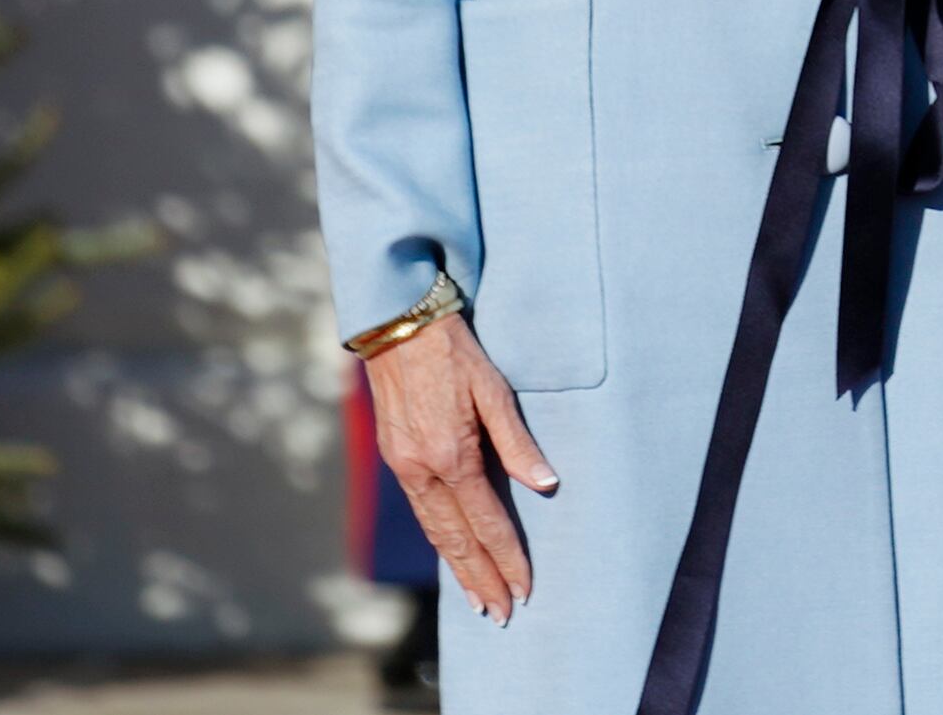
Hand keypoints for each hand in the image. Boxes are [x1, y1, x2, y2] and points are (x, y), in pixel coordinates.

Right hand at [363, 314, 557, 622]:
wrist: (400, 329)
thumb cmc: (457, 354)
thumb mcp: (495, 391)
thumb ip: (518, 442)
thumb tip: (547, 485)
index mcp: (451, 455)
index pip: (486, 523)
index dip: (507, 558)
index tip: (525, 587)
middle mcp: (422, 470)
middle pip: (456, 540)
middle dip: (480, 579)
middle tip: (501, 613)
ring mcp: (404, 468)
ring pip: (435, 532)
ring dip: (458, 569)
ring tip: (478, 599)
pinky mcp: (396, 460)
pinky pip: (421, 512)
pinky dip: (440, 541)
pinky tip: (453, 555)